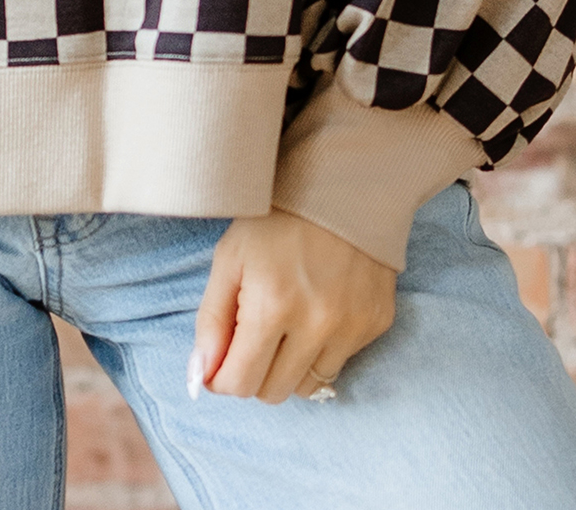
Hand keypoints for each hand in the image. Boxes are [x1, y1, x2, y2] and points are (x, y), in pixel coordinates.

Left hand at [190, 211, 395, 403]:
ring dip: (289, 367)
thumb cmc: (276, 218)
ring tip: (286, 325)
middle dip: (254, 372)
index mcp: (272, 304)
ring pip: (308, 386)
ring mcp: (352, 327)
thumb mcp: (230, 257)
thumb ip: (211, 320)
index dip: (221, 377)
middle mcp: (316, 323)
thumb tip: (199, 378)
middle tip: (253, 335)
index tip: (220, 361)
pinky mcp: (376, 323)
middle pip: (273, 392)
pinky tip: (318, 309)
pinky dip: (322, 350)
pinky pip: (340, 363)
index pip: (240, 383)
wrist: (344, 183)